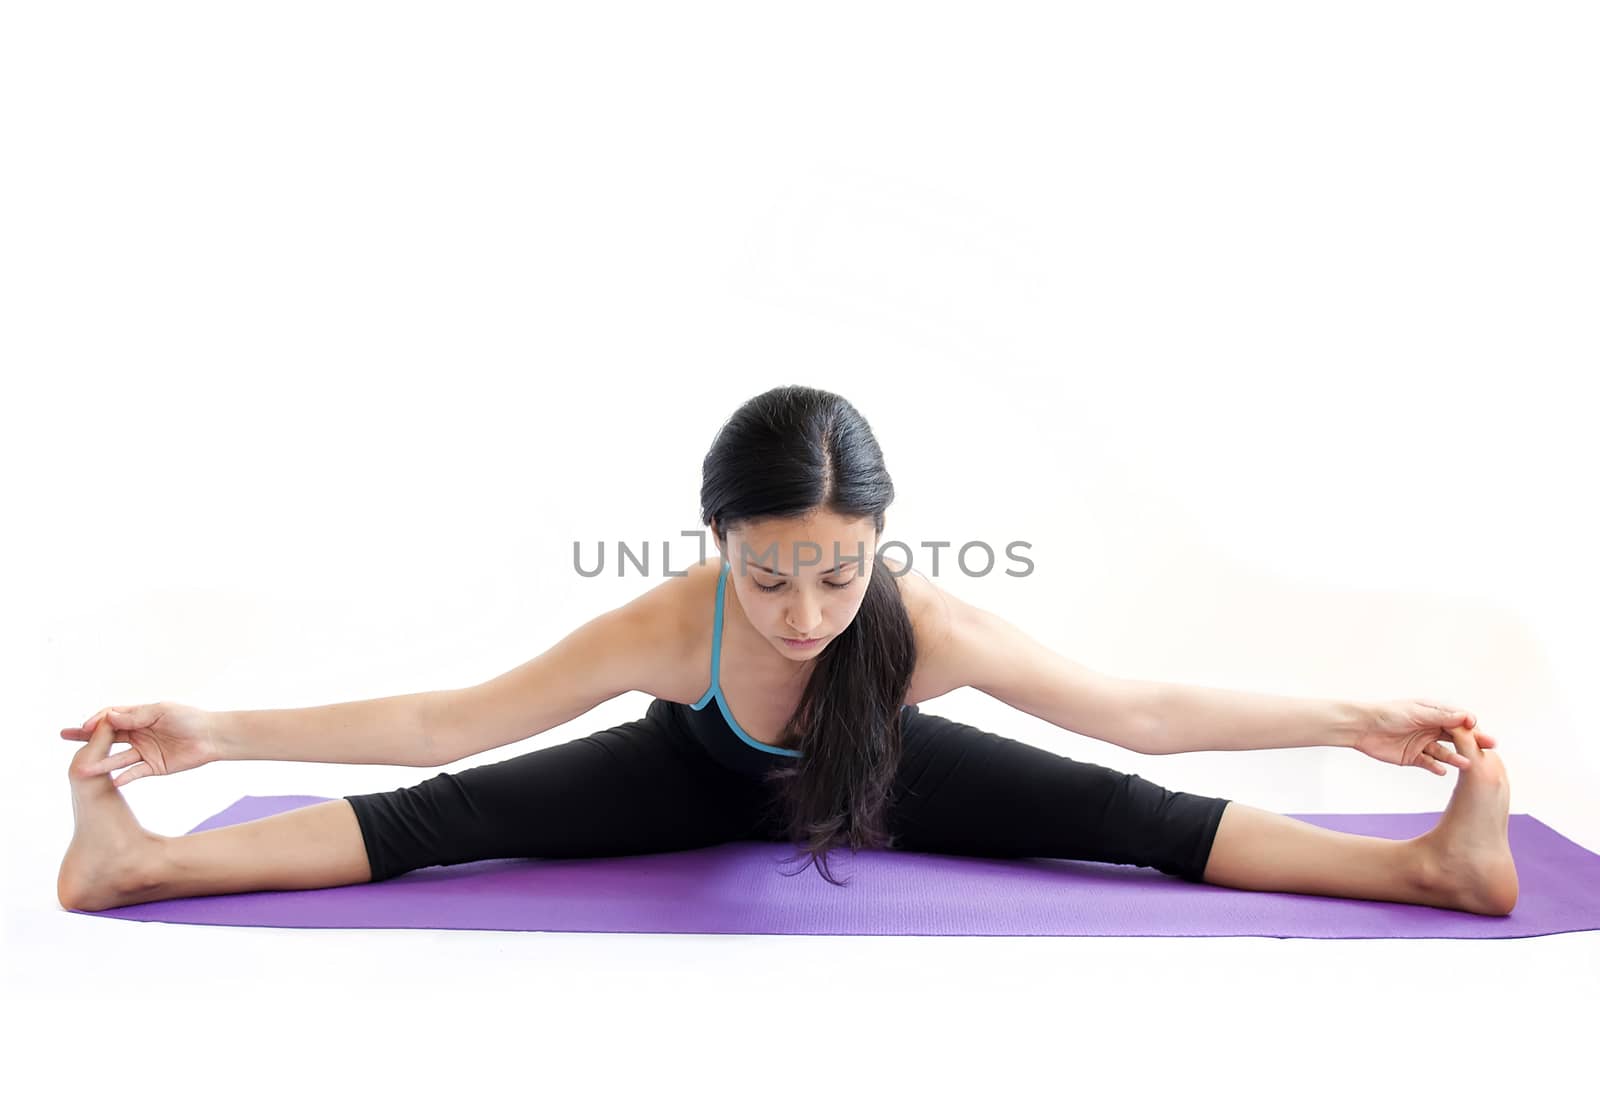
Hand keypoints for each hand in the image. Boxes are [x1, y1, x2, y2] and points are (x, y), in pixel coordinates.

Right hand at [59, 701, 219, 786]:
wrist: (213, 737)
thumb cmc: (190, 718)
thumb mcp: (162, 712)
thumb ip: (136, 716)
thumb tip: (109, 717)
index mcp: (140, 716)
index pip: (111, 718)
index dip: (96, 721)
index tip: (83, 727)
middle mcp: (138, 733)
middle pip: (107, 737)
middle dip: (86, 738)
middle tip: (65, 737)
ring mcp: (144, 751)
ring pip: (117, 758)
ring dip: (101, 763)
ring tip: (83, 770)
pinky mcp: (153, 766)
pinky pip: (134, 773)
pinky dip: (123, 777)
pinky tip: (111, 782)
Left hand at [1351, 698, 1498, 774]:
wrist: (1361, 727)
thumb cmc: (1388, 714)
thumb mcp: (1417, 713)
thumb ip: (1442, 717)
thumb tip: (1468, 717)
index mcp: (1433, 713)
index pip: (1458, 720)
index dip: (1470, 726)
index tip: (1480, 731)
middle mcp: (1430, 728)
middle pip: (1456, 737)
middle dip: (1472, 743)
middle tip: (1490, 748)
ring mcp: (1422, 743)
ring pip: (1445, 752)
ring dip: (1456, 758)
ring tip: (1467, 764)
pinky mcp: (1413, 757)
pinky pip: (1430, 764)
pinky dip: (1437, 768)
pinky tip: (1443, 771)